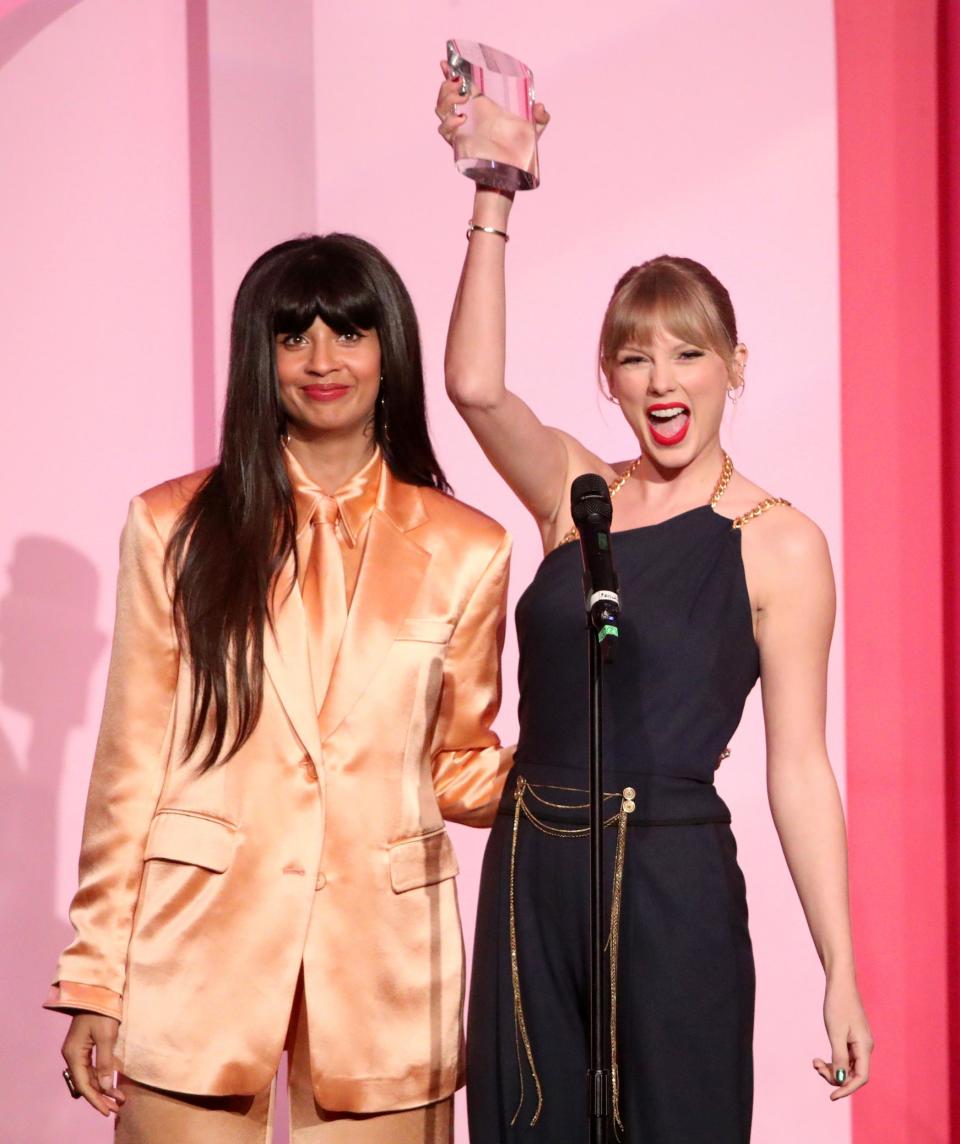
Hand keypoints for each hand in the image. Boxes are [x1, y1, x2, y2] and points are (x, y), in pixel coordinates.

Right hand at [61, 1012, 124, 1116]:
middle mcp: (72, 1055)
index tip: (107, 1110)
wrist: (98, 990)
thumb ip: (104, 1062)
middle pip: (85, 1082)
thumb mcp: (106, 1036)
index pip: (83, 1084)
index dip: (95, 1099)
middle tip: (116, 1108)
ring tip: (117, 1100)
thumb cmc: (103, 1010)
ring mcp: (78, 1051)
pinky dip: (101, 1077)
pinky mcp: (85, 1046)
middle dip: (100, 1096)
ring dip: (102, 1088)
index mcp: (74, 1054)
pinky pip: (91, 1068)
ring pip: (88, 1076)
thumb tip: (103, 1087)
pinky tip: (110, 1084)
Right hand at [434, 61, 549, 148]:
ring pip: (440, 109)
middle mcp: (466, 116)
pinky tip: (460, 119)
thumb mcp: (532, 130)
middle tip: (460, 84)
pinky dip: (449, 123)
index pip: (459, 86)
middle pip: (445, 95)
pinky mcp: (459, 144)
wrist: (509, 176)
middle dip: (447, 85)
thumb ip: (539, 117)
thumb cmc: (518, 152)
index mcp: (480, 107)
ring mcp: (460, 130)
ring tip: (461, 98)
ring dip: (446, 99)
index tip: (445, 62)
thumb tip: (539, 107)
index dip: (450, 72)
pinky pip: (444, 131)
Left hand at [812, 978, 872, 1099]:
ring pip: (847, 1066)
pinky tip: (819, 1058)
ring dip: (831, 1068)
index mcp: (865, 1047)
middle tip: (815, 1066)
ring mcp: (858, 1042)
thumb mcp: (835, 1032)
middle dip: (834, 1076)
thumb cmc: (838, 1005)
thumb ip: (839, 1057)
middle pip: (852, 1074)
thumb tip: (840, 1080)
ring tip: (814, 1062)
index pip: (860, 1078)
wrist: (840, 982)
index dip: (847, 1089)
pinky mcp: (851, 1037)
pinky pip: (844, 1057)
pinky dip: (832, 1060)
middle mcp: (864, 1047)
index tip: (831, 1097)